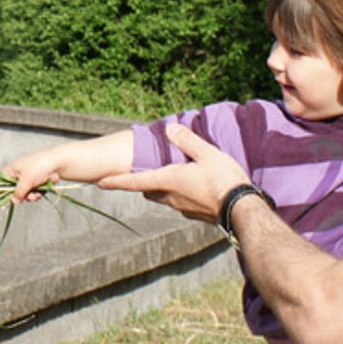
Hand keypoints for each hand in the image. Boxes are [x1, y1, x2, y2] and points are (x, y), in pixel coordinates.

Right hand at [2, 145, 63, 202]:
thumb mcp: (26, 181)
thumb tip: (14, 201)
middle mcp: (19, 173)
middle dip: (22, 195)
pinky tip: (41, 193)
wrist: (59, 163)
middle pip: (14, 189)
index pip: (2, 179)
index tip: (6, 197)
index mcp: (13, 168)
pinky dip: (37, 194)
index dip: (2, 189)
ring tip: (36, 195)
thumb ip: (18, 192)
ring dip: (30, 196)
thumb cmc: (39, 167)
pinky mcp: (38, 181)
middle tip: (27, 197)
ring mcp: (29, 177)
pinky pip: (33, 192)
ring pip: (25, 192)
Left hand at [98, 122, 248, 223]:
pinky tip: (191, 188)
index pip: (135, 182)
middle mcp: (170, 197)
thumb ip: (187, 140)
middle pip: (148, 189)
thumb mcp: (207, 153)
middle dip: (143, 181)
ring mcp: (182, 208)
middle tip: (141, 171)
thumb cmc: (224, 180)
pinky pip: (179, 203)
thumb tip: (170, 128)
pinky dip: (178, 194)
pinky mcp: (194, 214)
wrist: (241, 210)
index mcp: (169, 181)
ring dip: (161, 187)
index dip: (116, 181)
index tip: (100, 183)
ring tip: (168, 176)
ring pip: (163, 197)